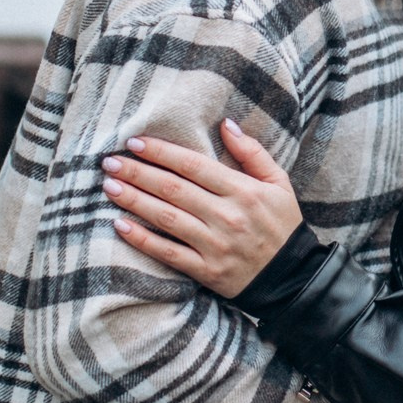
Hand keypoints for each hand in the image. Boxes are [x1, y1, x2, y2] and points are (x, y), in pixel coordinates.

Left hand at [103, 119, 302, 297]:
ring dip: (134, 200)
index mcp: (243, 190)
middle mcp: (226, 216)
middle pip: (173, 189)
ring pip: (166, 218)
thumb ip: (252, 153)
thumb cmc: (282, 225)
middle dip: (138, 172)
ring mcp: (215, 245)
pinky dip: (142, 239)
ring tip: (109, 186)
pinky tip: (120, 225)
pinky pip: (168, 253)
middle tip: (110, 162)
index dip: (161, 152)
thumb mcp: (278, 183)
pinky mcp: (206, 271)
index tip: (135, 142)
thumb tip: (226, 125)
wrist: (293, 278)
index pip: (193, 165)